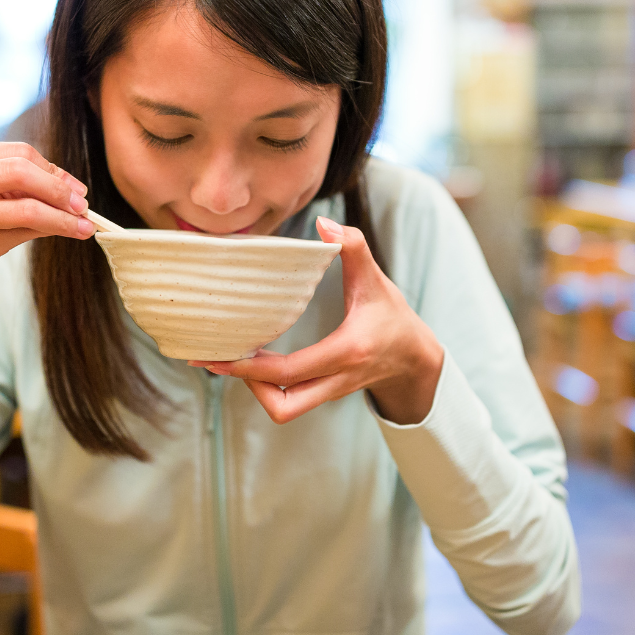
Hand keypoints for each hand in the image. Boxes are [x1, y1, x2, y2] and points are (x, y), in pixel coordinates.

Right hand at [0, 141, 92, 311]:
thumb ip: (15, 186)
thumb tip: (70, 186)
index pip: (16, 152)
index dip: (52, 168)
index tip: (74, 187)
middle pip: (21, 171)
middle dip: (59, 189)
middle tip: (83, 204)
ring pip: (26, 206)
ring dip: (63, 215)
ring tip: (86, 223)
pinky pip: (22, 232)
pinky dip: (53, 230)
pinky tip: (71, 233)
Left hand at [189, 217, 443, 424]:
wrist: (416, 360)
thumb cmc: (393, 318)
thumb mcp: (377, 280)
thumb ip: (354, 248)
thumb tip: (324, 224)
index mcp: (346, 352)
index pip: (289, 371)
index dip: (250, 367)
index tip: (221, 355)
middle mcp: (336, 380)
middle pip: (282, 407)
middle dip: (246, 386)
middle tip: (219, 360)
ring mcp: (329, 393)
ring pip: (283, 410)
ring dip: (254, 388)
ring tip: (232, 358)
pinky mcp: (323, 395)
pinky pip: (287, 401)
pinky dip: (265, 386)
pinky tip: (250, 361)